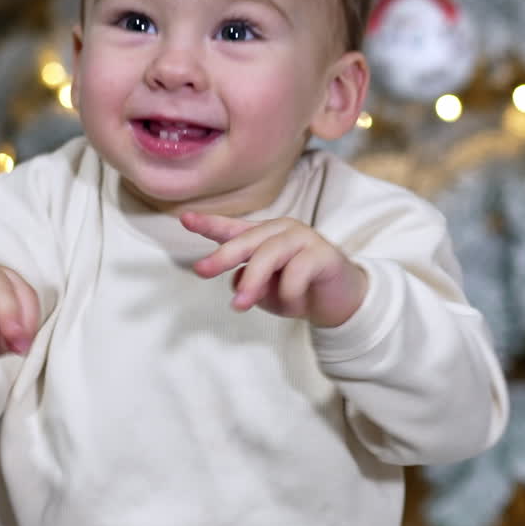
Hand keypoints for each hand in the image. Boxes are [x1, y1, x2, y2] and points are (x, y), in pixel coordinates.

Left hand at [181, 212, 367, 327]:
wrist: (340, 303)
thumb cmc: (298, 291)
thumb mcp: (265, 292)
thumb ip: (247, 284)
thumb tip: (237, 283)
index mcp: (263, 238)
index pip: (233, 229)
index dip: (209, 224)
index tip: (184, 219)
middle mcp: (282, 231)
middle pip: (247, 239)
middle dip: (222, 255)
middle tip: (201, 271)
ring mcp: (304, 238)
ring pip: (269, 254)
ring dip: (252, 281)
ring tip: (241, 305)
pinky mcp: (324, 254)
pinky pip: (296, 274)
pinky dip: (289, 295)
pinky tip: (295, 305)